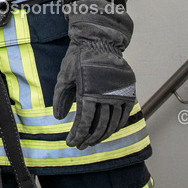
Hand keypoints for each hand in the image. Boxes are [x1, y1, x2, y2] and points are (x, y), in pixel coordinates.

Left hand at [52, 0, 135, 148]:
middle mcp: (106, 95)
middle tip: (80, 145)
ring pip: (113, 124)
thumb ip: (60, 98)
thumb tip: (59, 118)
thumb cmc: (78, 58)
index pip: (84, 122)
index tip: (71, 143)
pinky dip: (116, 126)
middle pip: (99, 126)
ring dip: (102, 136)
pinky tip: (108, 131)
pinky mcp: (128, 92)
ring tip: (92, 141)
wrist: (99, 42)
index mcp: (88, 92)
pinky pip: (124, 116)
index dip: (78, 135)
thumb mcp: (64, 76)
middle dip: (89, 139)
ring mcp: (119, 94)